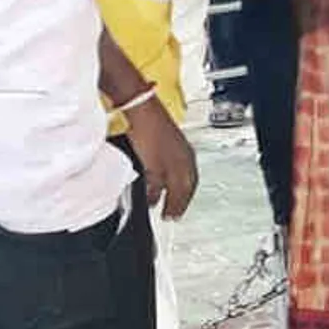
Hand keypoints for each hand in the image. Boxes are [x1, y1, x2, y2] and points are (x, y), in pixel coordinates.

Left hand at [124, 96, 198, 219]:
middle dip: (180, 200)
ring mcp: (178, 148)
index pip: (185, 191)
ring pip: (180, 175)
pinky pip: (173, 166)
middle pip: (187, 184)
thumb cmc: (149, 133)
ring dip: (175, 189)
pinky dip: (169, 177)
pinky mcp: (168, 142)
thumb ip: (156, 186)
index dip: (178, 206)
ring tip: (167, 200)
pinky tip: (160, 180)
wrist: (141, 110)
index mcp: (186, 163)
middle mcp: (186, 156)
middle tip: (173, 214)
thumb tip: (154, 199)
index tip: (171, 218)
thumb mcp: (152, 167)